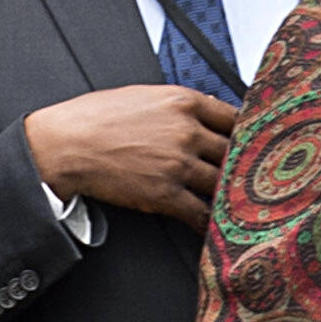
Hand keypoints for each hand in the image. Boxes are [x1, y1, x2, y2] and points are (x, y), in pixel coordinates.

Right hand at [18, 83, 237, 224]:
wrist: (65, 144)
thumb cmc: (95, 118)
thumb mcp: (143, 96)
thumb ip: (178, 106)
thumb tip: (203, 114)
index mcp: (183, 101)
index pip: (234, 116)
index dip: (246, 132)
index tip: (252, 143)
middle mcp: (186, 131)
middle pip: (234, 151)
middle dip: (243, 165)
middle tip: (254, 177)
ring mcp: (178, 164)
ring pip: (222, 182)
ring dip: (230, 195)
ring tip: (239, 203)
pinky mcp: (165, 194)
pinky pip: (200, 212)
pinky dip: (211, 222)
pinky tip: (216, 225)